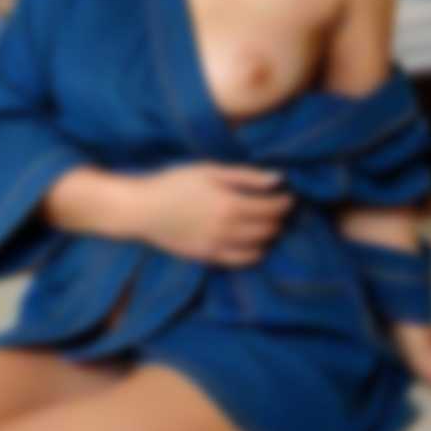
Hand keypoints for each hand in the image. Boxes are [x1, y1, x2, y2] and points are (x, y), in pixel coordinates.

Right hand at [136, 162, 294, 264]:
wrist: (142, 209)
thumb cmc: (175, 182)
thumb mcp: (210, 170)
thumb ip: (246, 176)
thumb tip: (279, 179)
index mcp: (231, 203)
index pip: (273, 207)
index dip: (286, 201)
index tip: (288, 194)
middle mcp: (228, 229)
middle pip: (270, 228)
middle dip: (280, 217)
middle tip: (279, 208)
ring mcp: (219, 246)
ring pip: (260, 246)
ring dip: (269, 235)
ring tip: (267, 223)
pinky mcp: (208, 257)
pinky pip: (242, 261)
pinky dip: (254, 253)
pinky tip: (253, 242)